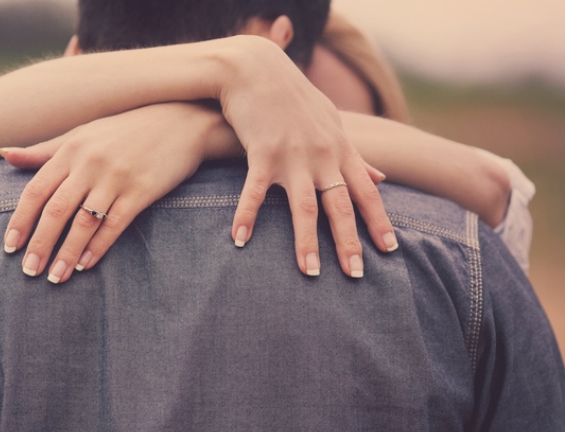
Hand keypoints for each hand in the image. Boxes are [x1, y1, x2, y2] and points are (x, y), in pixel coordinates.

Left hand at [1, 103, 217, 283]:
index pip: (36, 190)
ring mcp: (116, 177)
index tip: (9, 248)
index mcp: (71, 149)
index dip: (20, 221)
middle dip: (39, 244)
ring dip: (67, 253)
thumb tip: (4, 153)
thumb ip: (44, 149)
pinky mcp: (141, 191)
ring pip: (83, 222)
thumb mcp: (83, 134)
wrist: (180, 122)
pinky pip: (114, 224)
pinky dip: (98, 247)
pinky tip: (86, 264)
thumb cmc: (126, 130)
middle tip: (29, 271)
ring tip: (56, 277)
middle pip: (55, 210)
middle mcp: (90, 163)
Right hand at [219, 36, 397, 276]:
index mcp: (339, 149)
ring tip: (310, 273)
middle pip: (339, 206)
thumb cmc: (294, 97)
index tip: (390, 250)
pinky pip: (256, 192)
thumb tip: (383, 178)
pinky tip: (239, 239)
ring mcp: (292, 155)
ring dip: (306, 242)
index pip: (365, 192)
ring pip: (303, 207)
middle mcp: (321, 155)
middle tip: (356, 275)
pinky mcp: (261, 153)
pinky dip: (246, 216)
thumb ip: (356, 154)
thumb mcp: (332, 122)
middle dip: (349, 242)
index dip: (378, 221)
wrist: (256, 67)